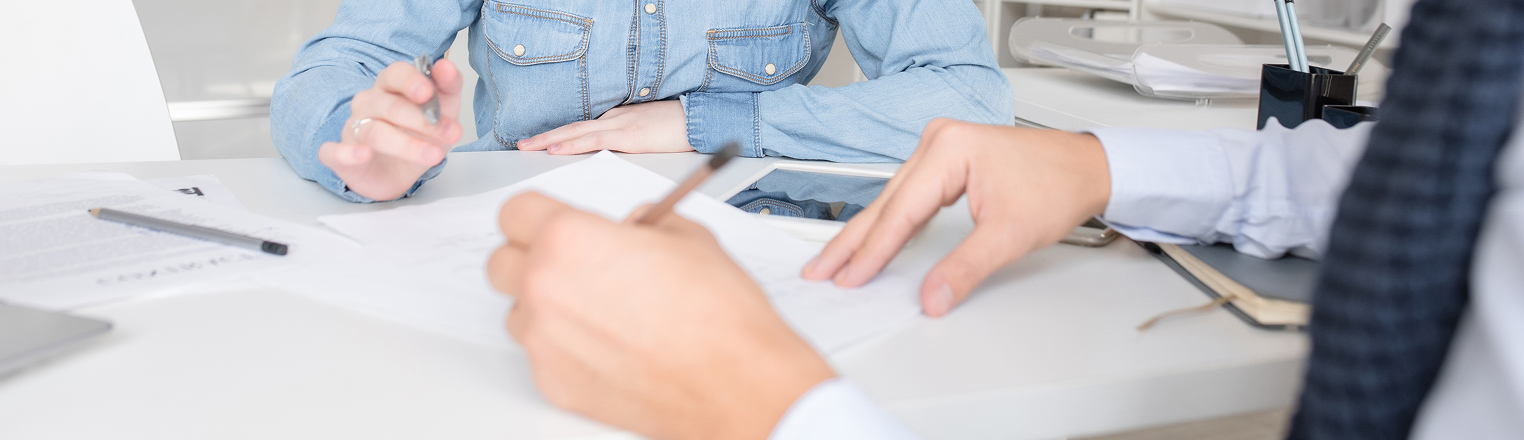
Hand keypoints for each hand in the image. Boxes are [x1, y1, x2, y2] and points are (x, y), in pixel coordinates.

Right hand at [318, 59, 463, 200]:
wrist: (398, 172)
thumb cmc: (417, 134)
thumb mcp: (444, 109)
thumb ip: (448, 86)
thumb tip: (447, 66)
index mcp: (391, 86)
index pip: (396, 74)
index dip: (411, 81)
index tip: (428, 93)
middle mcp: (368, 103)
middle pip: (390, 106)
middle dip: (422, 121)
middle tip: (450, 133)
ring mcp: (353, 128)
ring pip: (374, 132)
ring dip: (405, 144)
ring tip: (434, 154)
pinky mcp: (339, 156)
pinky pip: (334, 151)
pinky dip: (346, 153)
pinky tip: (363, 154)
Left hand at [487, 193, 833, 439]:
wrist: (734, 383)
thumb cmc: (717, 316)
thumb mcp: (686, 235)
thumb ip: (643, 223)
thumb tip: (631, 228)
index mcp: (569, 240)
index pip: (515, 212)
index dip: (540, 216)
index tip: (554, 224)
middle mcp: (545, 288)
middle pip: (501, 262)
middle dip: (533, 259)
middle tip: (574, 265)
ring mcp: (545, 341)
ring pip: (520, 312)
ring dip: (547, 307)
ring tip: (601, 312)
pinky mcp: (553, 382)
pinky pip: (543, 354)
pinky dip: (567, 348)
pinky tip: (612, 346)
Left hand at [518, 100, 693, 154]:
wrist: (700, 119)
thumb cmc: (680, 130)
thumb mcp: (649, 136)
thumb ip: (629, 143)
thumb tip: (613, 157)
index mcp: (619, 120)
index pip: (582, 128)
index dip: (558, 135)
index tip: (539, 143)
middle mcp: (615, 119)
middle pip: (572, 127)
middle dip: (545, 137)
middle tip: (521, 144)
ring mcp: (620, 126)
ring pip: (577, 132)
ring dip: (550, 140)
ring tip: (529, 147)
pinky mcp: (629, 136)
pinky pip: (594, 141)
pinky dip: (572, 144)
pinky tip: (557, 149)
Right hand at [802, 119, 1110, 316]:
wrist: (1087, 167)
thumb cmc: (1057, 185)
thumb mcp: (1009, 235)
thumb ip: (965, 268)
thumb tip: (932, 297)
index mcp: (949, 150)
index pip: (900, 211)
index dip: (872, 250)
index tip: (849, 277)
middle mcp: (938, 141)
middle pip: (887, 202)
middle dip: (853, 242)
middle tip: (820, 271)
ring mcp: (940, 147)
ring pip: (893, 199)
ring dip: (866, 233)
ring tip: (836, 261)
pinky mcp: (946, 159)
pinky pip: (908, 194)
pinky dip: (890, 220)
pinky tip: (872, 239)